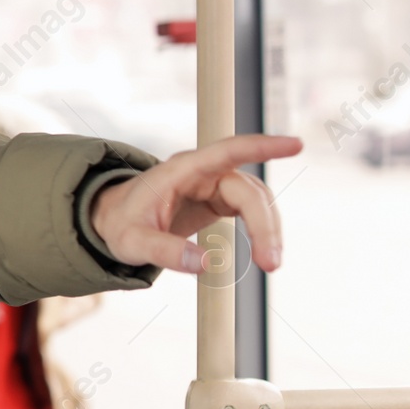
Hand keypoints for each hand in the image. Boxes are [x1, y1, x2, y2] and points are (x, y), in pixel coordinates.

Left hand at [89, 134, 303, 274]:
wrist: (114, 221)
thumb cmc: (121, 225)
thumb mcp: (132, 242)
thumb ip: (165, 251)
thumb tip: (208, 263)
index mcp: (180, 170)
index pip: (227, 151)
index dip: (261, 146)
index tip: (295, 144)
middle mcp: (202, 172)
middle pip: (248, 190)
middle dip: (264, 224)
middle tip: (270, 264)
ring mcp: (214, 184)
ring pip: (256, 201)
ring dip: (268, 230)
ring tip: (269, 264)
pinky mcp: (220, 199)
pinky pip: (252, 209)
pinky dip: (263, 230)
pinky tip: (264, 252)